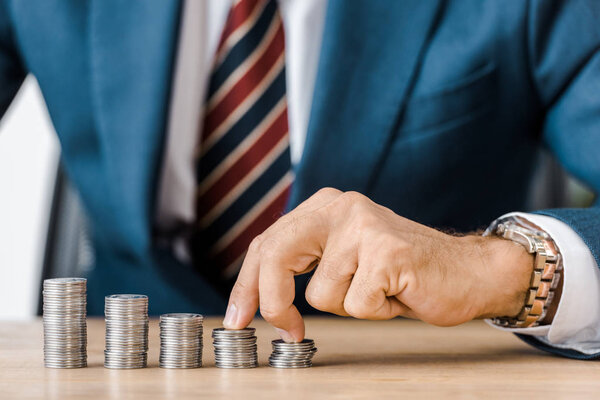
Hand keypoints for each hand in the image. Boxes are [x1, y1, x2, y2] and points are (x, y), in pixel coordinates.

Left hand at [223, 188, 532, 341]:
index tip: (238, 317)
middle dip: (274, 302)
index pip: (268, 242)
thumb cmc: (403, 272)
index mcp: (325, 207)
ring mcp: (364, 227)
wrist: (469, 271)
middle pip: (277, 256)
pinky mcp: (387, 252)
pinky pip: (357, 305)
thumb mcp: (344, 257)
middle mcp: (340, 208)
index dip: (247, 284)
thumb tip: (259, 297)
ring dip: (350, 307)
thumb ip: (306, 263)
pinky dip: (378, 312)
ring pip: (322, 295)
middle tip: (287, 331)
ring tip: (380, 291)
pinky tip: (398, 294)